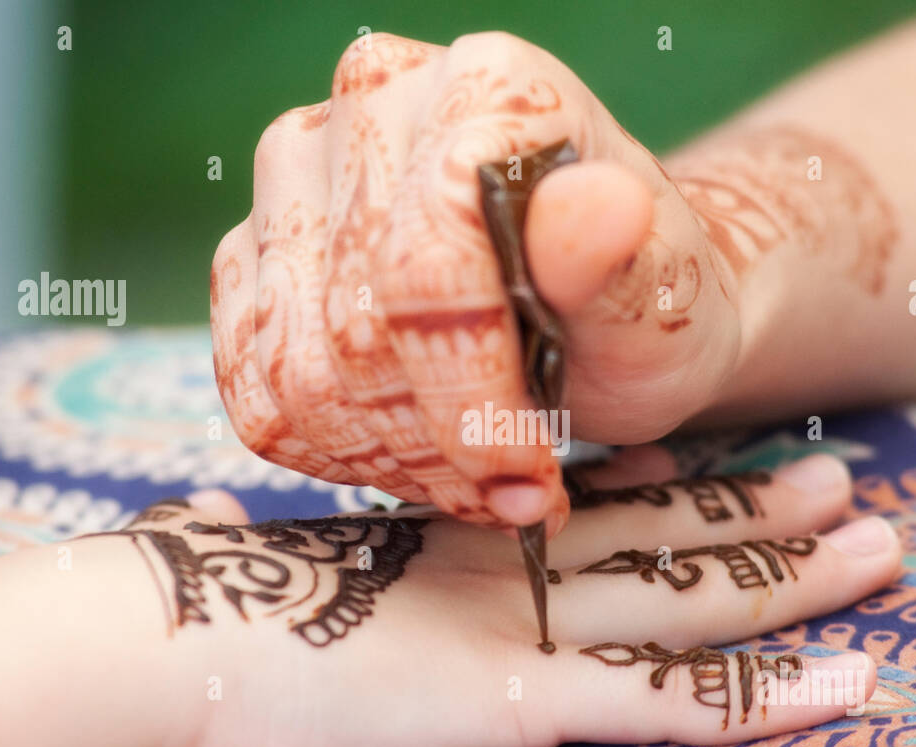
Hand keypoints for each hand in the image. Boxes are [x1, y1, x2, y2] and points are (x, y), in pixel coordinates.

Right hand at [110, 452, 898, 746]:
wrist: (142, 640)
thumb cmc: (174, 609)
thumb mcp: (230, 561)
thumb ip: (247, 541)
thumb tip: (205, 518)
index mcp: (445, 536)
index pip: (578, 502)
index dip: (664, 482)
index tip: (723, 462)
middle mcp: (501, 565)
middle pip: (656, 533)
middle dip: (755, 511)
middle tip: (843, 484)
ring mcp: (517, 627)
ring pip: (687, 597)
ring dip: (789, 578)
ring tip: (881, 548)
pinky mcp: (513, 697)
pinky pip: (665, 699)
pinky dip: (762, 696)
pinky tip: (847, 685)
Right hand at [211, 31, 744, 535]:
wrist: (605, 313)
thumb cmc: (641, 299)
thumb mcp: (663, 297)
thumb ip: (622, 263)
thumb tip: (597, 211)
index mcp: (484, 86)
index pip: (427, 264)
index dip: (467, 393)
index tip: (523, 472)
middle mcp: (370, 105)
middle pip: (353, 326)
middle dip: (436, 444)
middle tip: (507, 492)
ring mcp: (296, 176)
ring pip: (295, 369)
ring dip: (386, 459)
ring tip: (467, 480)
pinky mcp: (254, 252)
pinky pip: (252, 386)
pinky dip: (330, 452)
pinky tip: (406, 460)